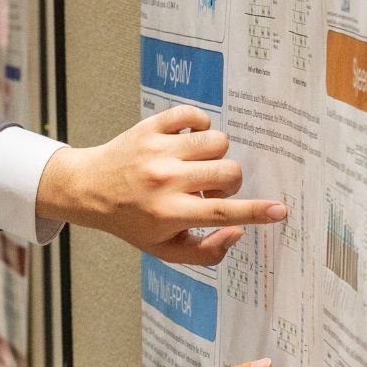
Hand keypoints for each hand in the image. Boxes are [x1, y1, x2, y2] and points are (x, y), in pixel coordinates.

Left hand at [37, 105, 286, 264]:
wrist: (87, 189)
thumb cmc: (130, 221)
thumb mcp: (163, 250)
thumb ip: (205, 252)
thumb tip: (238, 231)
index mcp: (168, 213)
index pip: (222, 211)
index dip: (256, 211)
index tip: (280, 210)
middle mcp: (164, 180)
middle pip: (229, 172)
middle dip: (229, 183)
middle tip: (208, 190)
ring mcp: (157, 150)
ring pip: (217, 141)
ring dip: (215, 155)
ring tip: (196, 166)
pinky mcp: (149, 127)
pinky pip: (193, 114)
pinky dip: (199, 124)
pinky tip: (188, 141)